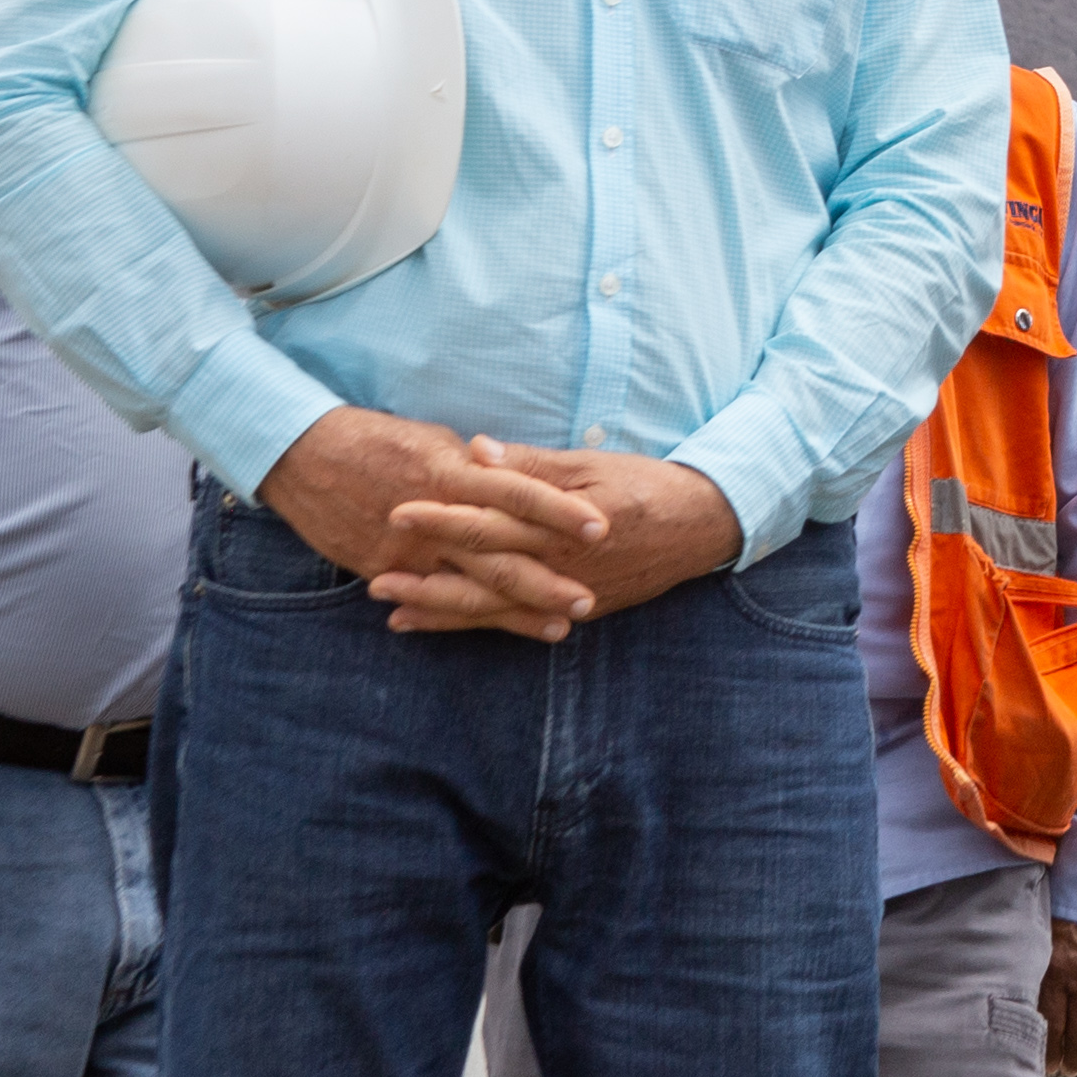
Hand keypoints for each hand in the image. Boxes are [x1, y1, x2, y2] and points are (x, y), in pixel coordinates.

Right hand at [258, 407, 611, 640]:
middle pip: (499, 555)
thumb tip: (517, 474)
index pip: (517, 493)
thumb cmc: (378, 439)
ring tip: (560, 627)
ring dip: (515, 611)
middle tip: (589, 598)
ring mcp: (407, 551)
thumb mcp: (435, 441)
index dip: (559, 512)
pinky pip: (429, 599)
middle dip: (546, 581)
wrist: (303, 457)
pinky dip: (461, 618)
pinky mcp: (382, 570)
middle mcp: (434, 517)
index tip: (600, 526)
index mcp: (452, 473)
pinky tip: (494, 631)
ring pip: (470, 589)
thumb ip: (478, 466)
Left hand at [373, 443, 740, 634]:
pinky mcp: (574, 610)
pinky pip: (515, 621)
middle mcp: (559, 568)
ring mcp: (565, 596)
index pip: (491, 522)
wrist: (702, 528)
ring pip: (493, 608)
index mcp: (559, 526)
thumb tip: (476, 453)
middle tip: (374, 577)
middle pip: (482, 574)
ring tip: (393, 611)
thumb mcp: (591, 465)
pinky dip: (474, 623)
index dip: (443, 518)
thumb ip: (530, 466)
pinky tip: (436, 623)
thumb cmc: (646, 486)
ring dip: (441, 610)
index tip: (399, 510)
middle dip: (427, 577)